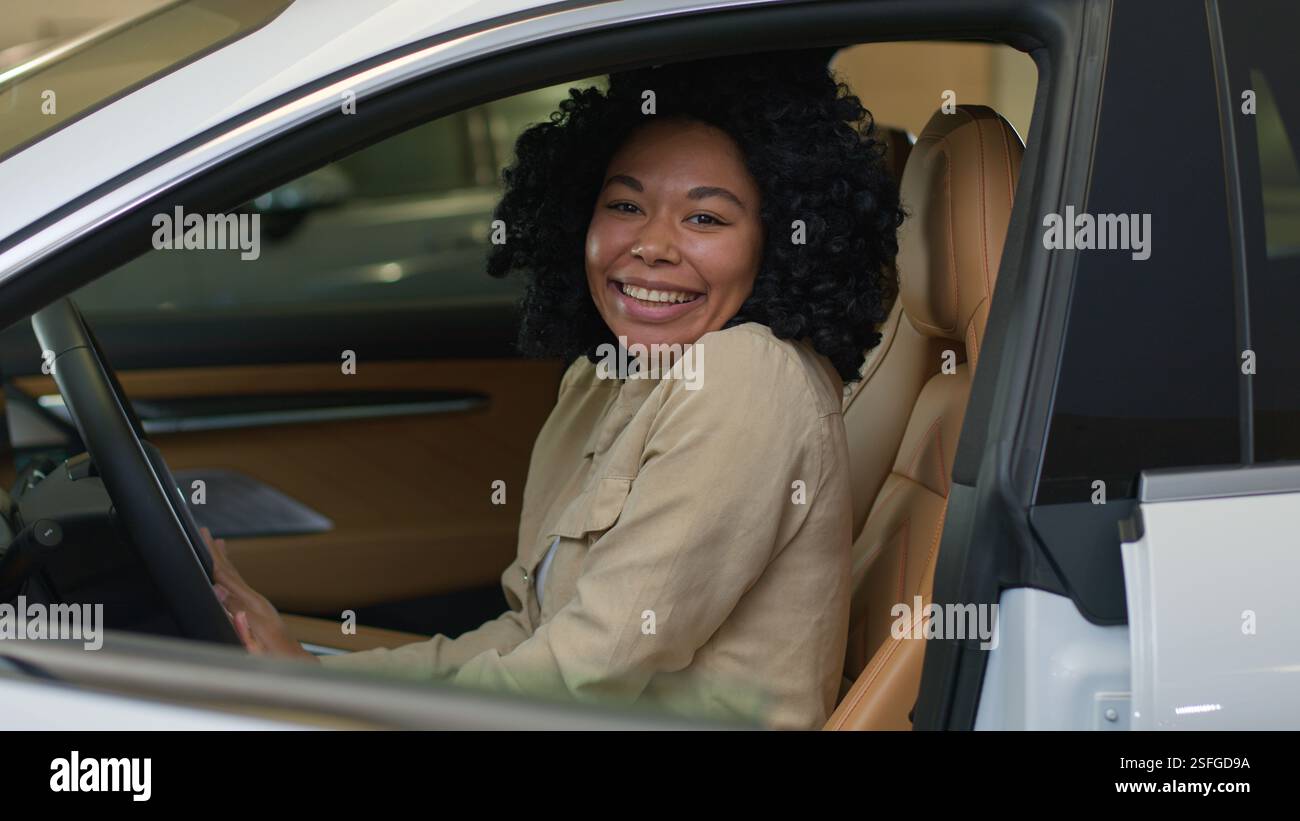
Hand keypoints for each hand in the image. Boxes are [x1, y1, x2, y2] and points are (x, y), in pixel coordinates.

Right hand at [202, 526, 317, 662]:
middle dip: (216, 551)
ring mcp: (256, 603)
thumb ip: (237, 617)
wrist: (293, 660)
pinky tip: (226, 572)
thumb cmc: (273, 655)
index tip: (203, 538)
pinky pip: (239, 585)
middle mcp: (253, 599)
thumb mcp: (254, 639)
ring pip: (235, 576)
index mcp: (250, 604)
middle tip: (204, 530)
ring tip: (216, 542)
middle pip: (230, 571)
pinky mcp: (257, 609)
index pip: (226, 575)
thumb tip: (219, 592)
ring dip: (224, 559)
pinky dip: (231, 573)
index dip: (212, 557)